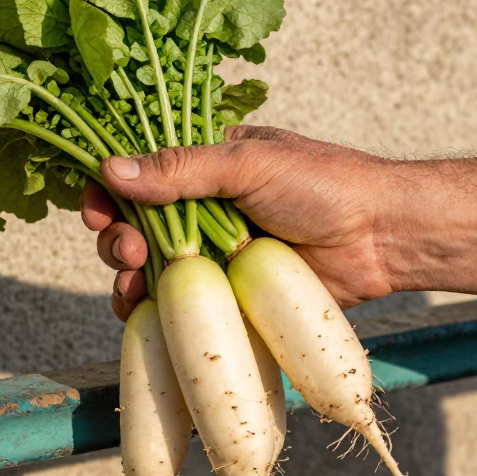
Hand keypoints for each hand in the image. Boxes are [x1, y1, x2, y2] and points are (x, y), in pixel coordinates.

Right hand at [82, 125, 396, 319]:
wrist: (382, 238)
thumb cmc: (324, 185)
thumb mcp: (248, 165)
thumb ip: (180, 169)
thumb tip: (110, 169)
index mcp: (206, 165)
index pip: (139, 173)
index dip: (108, 191)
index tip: (95, 209)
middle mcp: (203, 208)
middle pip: (134, 224)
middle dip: (117, 237)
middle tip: (130, 250)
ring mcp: (214, 253)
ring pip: (148, 269)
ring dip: (126, 275)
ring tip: (133, 280)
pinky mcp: (229, 294)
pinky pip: (177, 305)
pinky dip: (149, 310)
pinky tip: (139, 310)